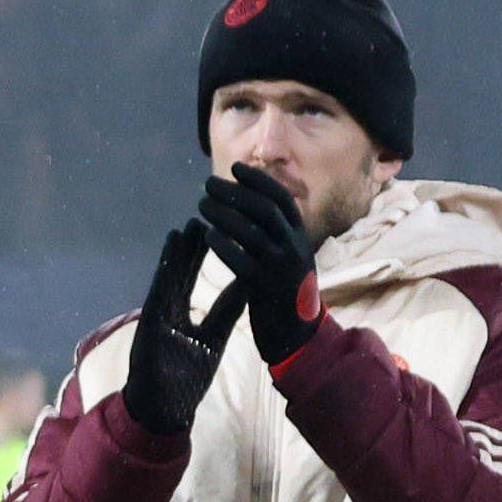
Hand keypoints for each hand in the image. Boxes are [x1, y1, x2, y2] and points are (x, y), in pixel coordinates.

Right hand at [119, 221, 248, 438]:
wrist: (162, 408)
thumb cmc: (184, 379)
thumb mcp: (212, 340)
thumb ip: (225, 312)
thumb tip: (245, 286)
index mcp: (183, 314)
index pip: (196, 277)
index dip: (209, 253)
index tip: (222, 228)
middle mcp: (169, 308)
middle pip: (185, 269)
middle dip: (197, 243)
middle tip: (210, 214)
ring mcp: (159, 313)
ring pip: (173, 274)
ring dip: (182, 249)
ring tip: (193, 222)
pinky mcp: (151, 321)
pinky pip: (161, 288)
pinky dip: (167, 265)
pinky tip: (175, 243)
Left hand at [196, 164, 324, 364]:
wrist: (297, 333)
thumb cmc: (288, 292)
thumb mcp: (291, 256)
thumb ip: (277, 233)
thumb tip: (251, 204)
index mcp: (300, 235)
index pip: (280, 198)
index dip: (258, 180)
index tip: (235, 168)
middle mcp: (292, 246)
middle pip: (262, 209)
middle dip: (234, 192)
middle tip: (208, 184)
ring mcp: (279, 266)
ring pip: (249, 231)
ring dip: (222, 214)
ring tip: (201, 205)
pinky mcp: (263, 287)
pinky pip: (240, 260)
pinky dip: (224, 245)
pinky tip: (208, 234)